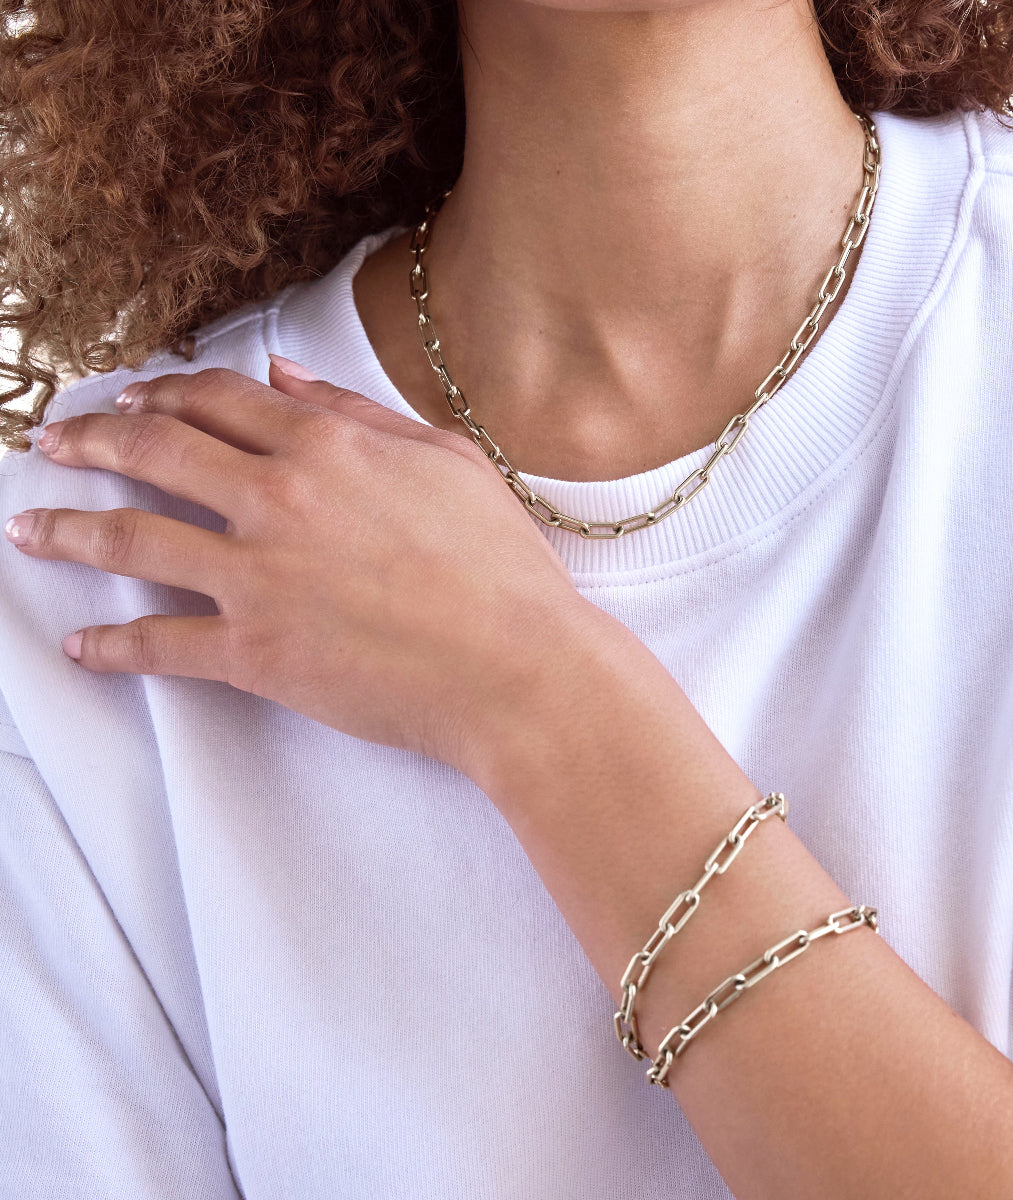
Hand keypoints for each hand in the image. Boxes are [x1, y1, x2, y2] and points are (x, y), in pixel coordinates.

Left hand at [4, 360, 600, 780]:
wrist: (518, 668)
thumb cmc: (501, 568)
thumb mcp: (448, 461)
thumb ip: (360, 411)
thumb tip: (285, 377)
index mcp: (326, 446)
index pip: (216, 401)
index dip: (163, 395)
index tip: (132, 402)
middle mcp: (277, 499)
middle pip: (153, 452)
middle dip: (88, 442)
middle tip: (52, 445)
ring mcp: (258, 577)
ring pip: (131, 539)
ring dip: (67, 529)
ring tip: (29, 529)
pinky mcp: (254, 652)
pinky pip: (160, 645)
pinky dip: (112, 647)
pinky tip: (83, 647)